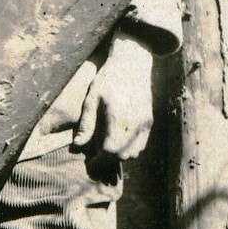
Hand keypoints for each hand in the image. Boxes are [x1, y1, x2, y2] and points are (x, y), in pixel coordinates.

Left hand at [73, 36, 154, 161]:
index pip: (110, 150)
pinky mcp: (150, 122)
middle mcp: (134, 123)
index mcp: (118, 117)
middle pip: (122, 155)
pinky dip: (130, 149)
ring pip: (134, 153)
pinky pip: (142, 145)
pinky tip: (118, 142)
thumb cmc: (107, 81)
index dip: (99, 161)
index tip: (90, 163)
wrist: (132, 65)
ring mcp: (144, 123)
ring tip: (106, 150)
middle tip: (96, 159)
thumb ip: (86, 125)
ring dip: (120, 157)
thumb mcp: (91, 99)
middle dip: (108, 161)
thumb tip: (77, 146)